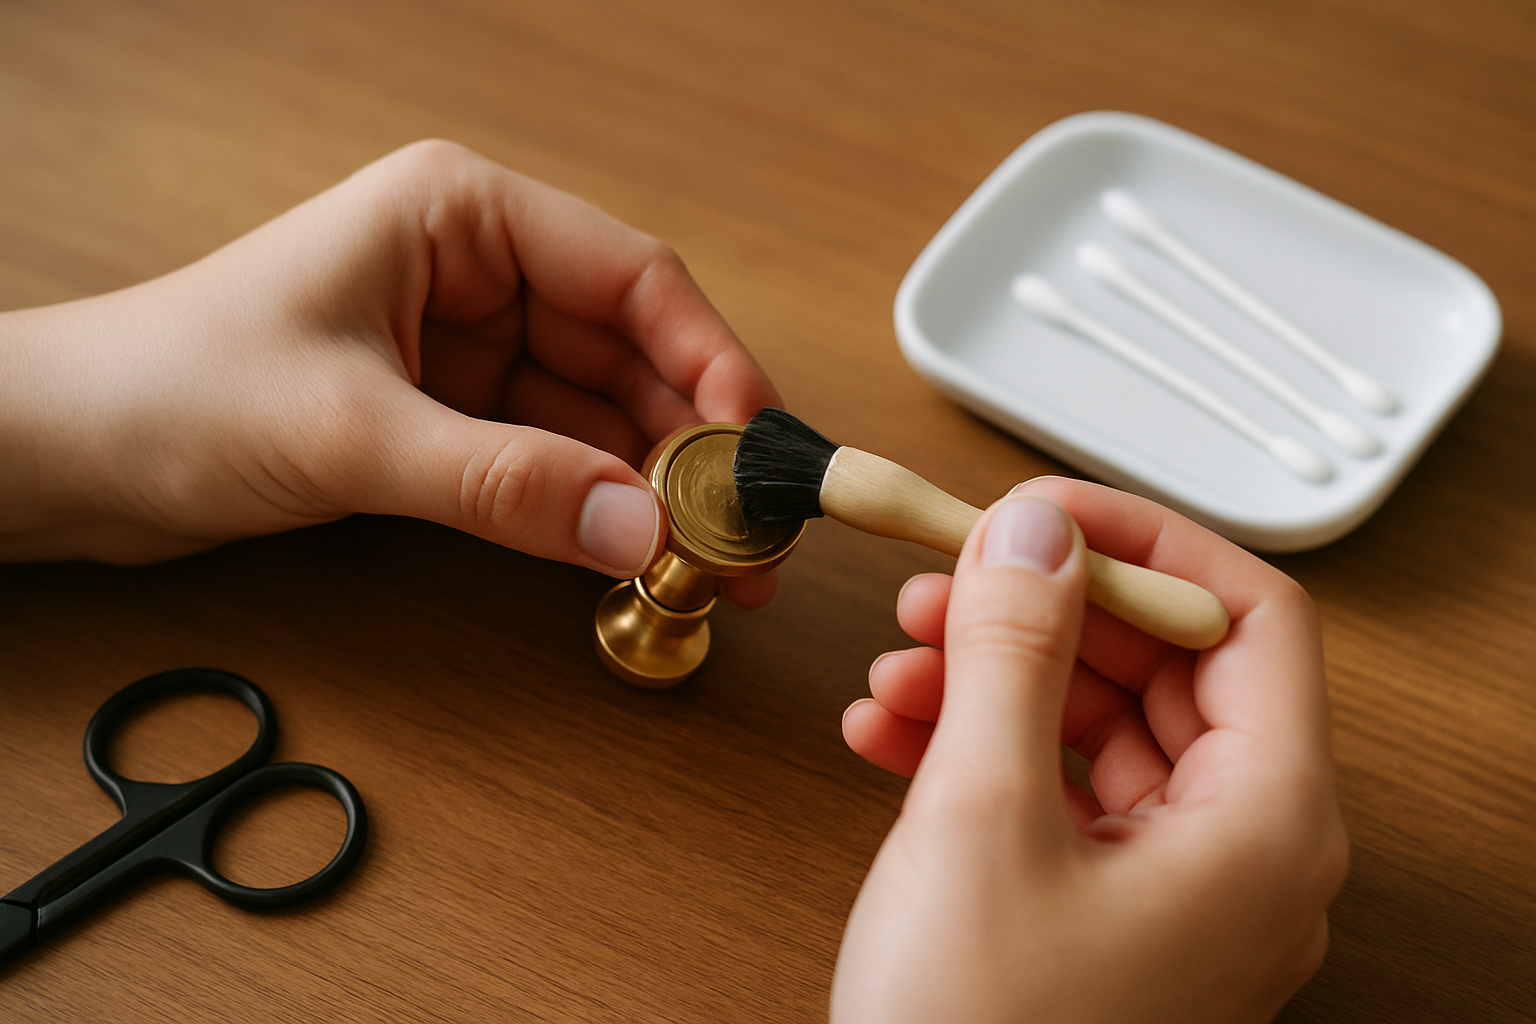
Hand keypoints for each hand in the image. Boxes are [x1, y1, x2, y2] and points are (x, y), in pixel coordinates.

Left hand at [0, 140, 778, 603]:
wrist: (65, 456)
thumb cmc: (170, 390)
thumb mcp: (350, 435)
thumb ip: (501, 483)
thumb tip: (639, 530)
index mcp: (460, 216)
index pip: (631, 277)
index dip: (711, 360)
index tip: (755, 447)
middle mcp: (478, 271)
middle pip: (632, 352)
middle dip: (692, 444)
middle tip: (748, 533)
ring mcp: (468, 347)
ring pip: (601, 415)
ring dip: (656, 487)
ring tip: (716, 564)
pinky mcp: (450, 417)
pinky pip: (553, 460)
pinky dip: (597, 508)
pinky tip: (640, 554)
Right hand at [833, 478, 1347, 1022]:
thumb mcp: (981, 818)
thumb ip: (1013, 652)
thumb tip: (1031, 534)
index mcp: (1266, 824)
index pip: (1248, 616)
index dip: (1143, 544)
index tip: (1041, 514)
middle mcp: (1242, 853)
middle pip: (1167, 665)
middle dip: (1046, 611)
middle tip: (948, 582)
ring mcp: (1176, 888)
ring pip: (1102, 725)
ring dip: (997, 678)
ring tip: (900, 664)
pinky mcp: (1109, 912)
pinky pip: (1061, 791)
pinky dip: (982, 747)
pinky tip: (896, 733)